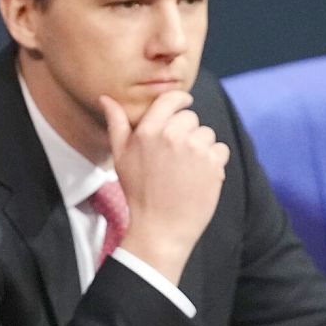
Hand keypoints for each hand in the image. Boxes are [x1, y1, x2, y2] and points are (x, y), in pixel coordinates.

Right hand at [101, 91, 229, 284]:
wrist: (160, 227)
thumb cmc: (138, 192)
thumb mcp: (120, 156)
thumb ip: (116, 123)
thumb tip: (106, 98)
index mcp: (148, 131)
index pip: (170, 99)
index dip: (180, 100)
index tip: (184, 104)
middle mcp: (172, 135)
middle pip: (190, 117)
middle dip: (186, 131)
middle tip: (176, 155)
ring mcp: (194, 148)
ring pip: (207, 133)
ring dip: (201, 146)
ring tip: (187, 168)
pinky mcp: (213, 163)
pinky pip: (220, 150)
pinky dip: (214, 161)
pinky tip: (199, 176)